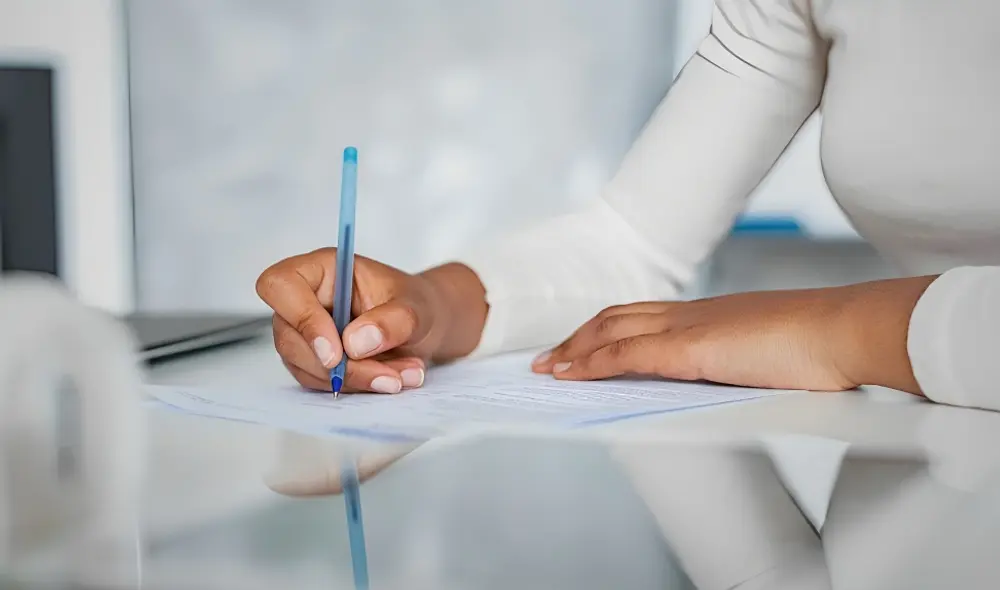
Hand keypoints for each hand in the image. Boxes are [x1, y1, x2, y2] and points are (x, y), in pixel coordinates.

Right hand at [256, 250, 486, 392]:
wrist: (427, 328)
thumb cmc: (417, 305)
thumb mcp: (417, 308)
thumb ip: (391, 321)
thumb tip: (355, 343)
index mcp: (323, 270)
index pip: (281, 284)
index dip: (301, 318)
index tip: (336, 351)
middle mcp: (306, 300)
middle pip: (290, 337)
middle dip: (339, 366)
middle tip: (386, 376)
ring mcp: (305, 333)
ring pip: (305, 367)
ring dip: (354, 380)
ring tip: (401, 375)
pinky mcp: (314, 362)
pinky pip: (321, 383)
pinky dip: (357, 387)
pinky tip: (391, 378)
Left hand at [532, 277, 936, 392]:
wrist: (846, 331)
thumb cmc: (823, 347)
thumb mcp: (769, 356)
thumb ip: (740, 364)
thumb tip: (729, 383)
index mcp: (710, 315)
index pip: (644, 316)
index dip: (609, 330)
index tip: (585, 345)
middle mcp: (692, 314)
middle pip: (617, 318)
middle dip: (579, 337)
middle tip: (550, 358)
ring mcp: (688, 329)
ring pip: (612, 331)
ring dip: (574, 350)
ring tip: (548, 368)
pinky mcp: (689, 349)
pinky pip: (625, 355)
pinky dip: (592, 364)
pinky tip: (570, 375)